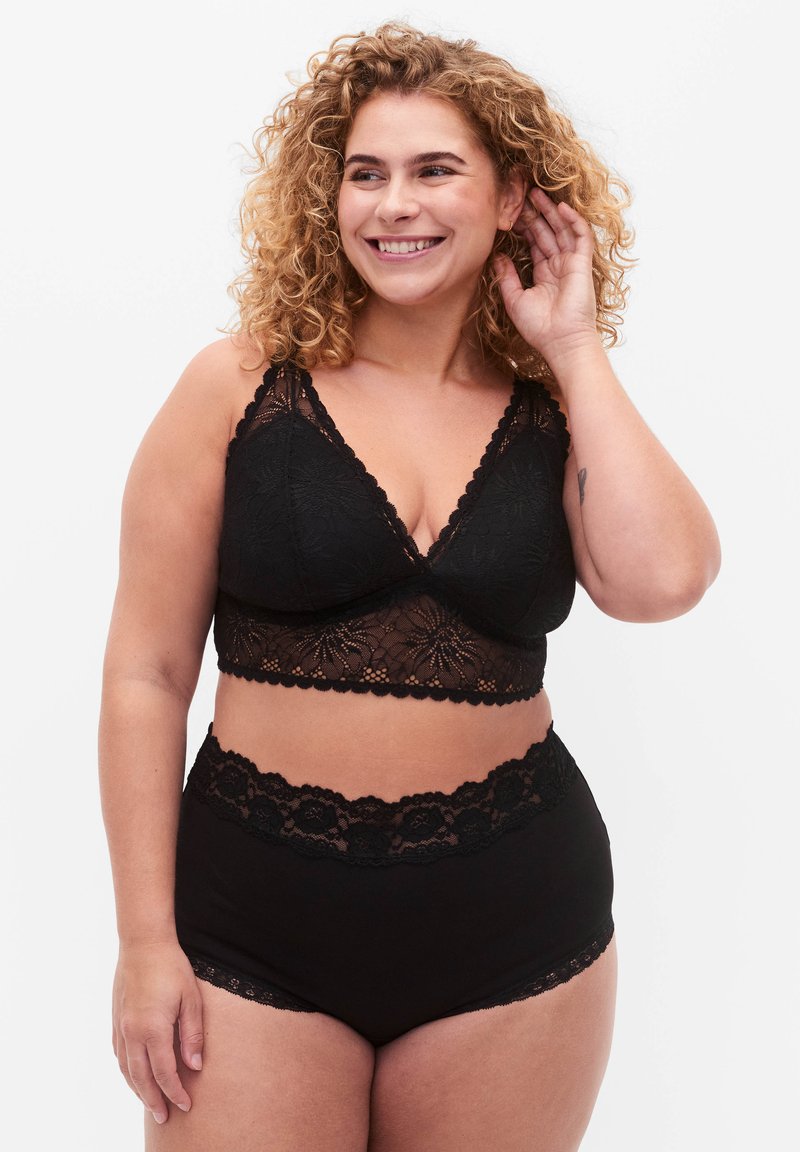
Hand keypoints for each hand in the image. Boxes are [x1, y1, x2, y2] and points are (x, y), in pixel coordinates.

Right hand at [112, 941, 203, 1124]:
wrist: (143, 943)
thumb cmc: (171, 967)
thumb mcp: (191, 998)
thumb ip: (192, 1034)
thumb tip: (194, 1066)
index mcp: (153, 1029)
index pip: (165, 1072)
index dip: (176, 1092)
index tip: (186, 1105)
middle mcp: (132, 1032)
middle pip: (142, 1078)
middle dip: (154, 1100)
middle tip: (164, 1117)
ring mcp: (121, 1027)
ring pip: (127, 1069)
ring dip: (138, 1089)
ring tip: (150, 1103)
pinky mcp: (116, 1020)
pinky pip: (119, 1055)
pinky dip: (127, 1071)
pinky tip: (134, 1076)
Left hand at [494, 187, 599, 361]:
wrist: (560, 342)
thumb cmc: (539, 328)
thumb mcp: (514, 300)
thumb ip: (506, 277)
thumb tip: (497, 257)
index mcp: (544, 274)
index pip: (534, 242)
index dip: (524, 226)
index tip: (511, 212)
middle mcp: (558, 266)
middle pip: (547, 232)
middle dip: (535, 213)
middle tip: (522, 194)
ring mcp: (571, 264)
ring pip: (562, 229)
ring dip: (551, 211)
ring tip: (537, 192)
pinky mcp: (582, 264)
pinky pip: (581, 236)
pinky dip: (573, 221)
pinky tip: (562, 207)